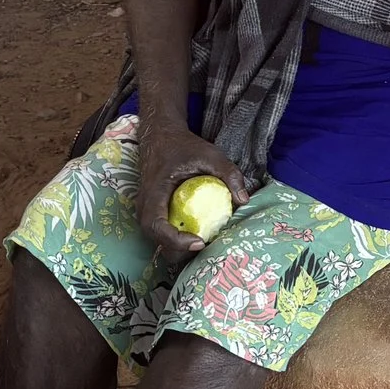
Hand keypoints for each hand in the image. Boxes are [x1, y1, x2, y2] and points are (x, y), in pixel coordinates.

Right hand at [135, 120, 252, 261]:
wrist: (161, 138)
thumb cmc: (183, 146)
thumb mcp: (210, 154)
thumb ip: (229, 174)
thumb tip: (244, 200)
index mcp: (154, 192)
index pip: (155, 226)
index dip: (175, 240)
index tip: (199, 241)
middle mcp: (145, 205)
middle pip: (156, 240)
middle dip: (180, 250)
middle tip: (207, 246)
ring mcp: (147, 211)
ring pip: (158, 240)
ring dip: (179, 248)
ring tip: (205, 243)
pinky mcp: (155, 213)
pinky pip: (162, 233)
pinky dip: (178, 240)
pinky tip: (199, 235)